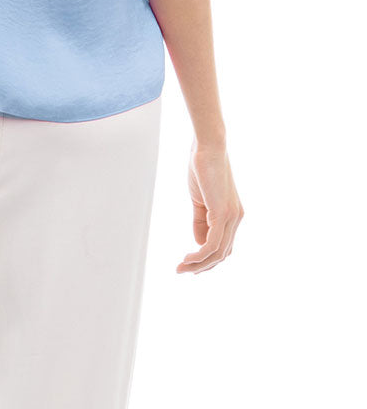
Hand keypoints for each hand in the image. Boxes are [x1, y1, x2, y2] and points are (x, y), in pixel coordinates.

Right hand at [176, 140, 243, 274]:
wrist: (208, 146)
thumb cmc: (202, 167)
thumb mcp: (200, 199)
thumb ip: (201, 221)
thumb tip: (199, 243)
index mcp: (233, 215)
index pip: (224, 246)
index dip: (208, 260)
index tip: (190, 265)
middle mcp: (236, 219)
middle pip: (222, 254)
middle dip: (202, 266)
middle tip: (182, 271)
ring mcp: (232, 217)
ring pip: (218, 253)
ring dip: (198, 264)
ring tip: (181, 268)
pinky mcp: (223, 213)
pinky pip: (213, 243)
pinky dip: (200, 255)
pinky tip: (187, 259)